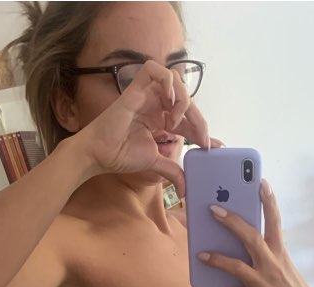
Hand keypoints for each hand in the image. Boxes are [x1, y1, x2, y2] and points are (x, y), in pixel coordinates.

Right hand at [78, 60, 210, 194]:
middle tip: (201, 139)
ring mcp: (146, 94)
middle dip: (198, 119)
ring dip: (182, 100)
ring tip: (175, 122)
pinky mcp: (135, 88)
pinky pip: (154, 69)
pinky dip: (166, 81)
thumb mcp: (154, 162)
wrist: (100, 154)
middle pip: (186, 100)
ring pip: (175, 81)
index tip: (213, 146)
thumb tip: (185, 189)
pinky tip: (168, 101)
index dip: (202, 130)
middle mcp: (156, 104)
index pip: (188, 119)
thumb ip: (172, 170)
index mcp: (161, 119)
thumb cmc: (121, 155)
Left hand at [201, 179, 313, 286]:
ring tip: (200, 254)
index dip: (269, 202)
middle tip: (213, 209)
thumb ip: (265, 249)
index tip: (261, 182)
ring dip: (216, 260)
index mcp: (279, 251)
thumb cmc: (288, 283)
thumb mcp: (282, 262)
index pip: (275, 222)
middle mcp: (272, 264)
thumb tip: (239, 237)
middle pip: (251, 238)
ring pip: (236, 267)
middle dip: (231, 222)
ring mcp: (263, 283)